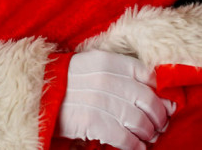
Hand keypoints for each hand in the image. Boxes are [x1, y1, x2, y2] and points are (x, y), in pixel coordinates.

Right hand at [56, 51, 174, 149]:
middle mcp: (106, 77)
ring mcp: (99, 100)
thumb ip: (121, 74)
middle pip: (148, 100)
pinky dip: (135, 146)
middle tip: (158, 126)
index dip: (162, 93)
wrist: (36, 94)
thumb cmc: (68, 83)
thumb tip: (159, 94)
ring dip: (148, 134)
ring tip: (146, 137)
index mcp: (107, 60)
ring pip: (140, 121)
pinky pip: (125, 138)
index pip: (148, 75)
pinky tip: (136, 146)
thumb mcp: (92, 67)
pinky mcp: (92, 122)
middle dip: (159, 118)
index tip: (166, 105)